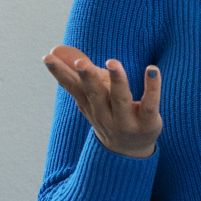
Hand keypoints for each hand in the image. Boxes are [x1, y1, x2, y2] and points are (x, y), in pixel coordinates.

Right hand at [44, 45, 161, 157]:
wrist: (129, 151)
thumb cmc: (109, 114)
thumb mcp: (91, 95)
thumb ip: (77, 72)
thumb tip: (56, 49)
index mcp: (89, 105)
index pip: (72, 87)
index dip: (60, 73)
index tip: (48, 57)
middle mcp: (104, 114)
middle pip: (95, 95)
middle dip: (88, 79)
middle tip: (80, 63)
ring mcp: (126, 121)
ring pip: (121, 99)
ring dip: (117, 80)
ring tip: (112, 62)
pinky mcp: (147, 122)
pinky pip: (150, 104)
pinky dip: (152, 87)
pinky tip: (152, 69)